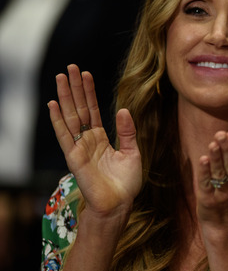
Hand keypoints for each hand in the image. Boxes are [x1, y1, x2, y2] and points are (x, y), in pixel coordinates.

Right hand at [48, 64, 141, 220]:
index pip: (93, 110)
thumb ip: (128, 132)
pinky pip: (64, 135)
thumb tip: (123, 110)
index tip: (85, 74)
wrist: (119, 203)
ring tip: (60, 77)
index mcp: (101, 138)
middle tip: (70, 67)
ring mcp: (79, 147)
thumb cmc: (126, 183)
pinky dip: (57, 120)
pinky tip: (53, 104)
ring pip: (70, 116)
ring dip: (65, 96)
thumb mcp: (132, 152)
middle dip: (74, 88)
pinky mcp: (74, 157)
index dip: (89, 92)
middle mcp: (87, 140)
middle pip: (79, 108)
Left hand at [194, 126, 227, 227]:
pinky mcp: (209, 201)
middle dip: (227, 149)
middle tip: (220, 134)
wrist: (226, 223)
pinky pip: (207, 184)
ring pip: (220, 174)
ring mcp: (224, 194)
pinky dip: (205, 172)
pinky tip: (203, 160)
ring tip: (212, 144)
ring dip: (216, 158)